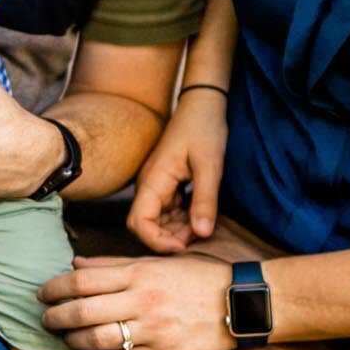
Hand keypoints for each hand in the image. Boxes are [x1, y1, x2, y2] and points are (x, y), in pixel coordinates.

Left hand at [39, 255, 236, 349]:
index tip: (42, 293)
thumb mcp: (157, 262)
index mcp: (140, 273)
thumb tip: (75, 265)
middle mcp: (143, 301)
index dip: (55, 288)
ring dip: (74, 341)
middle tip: (45, 319)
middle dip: (56, 317)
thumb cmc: (197, 278)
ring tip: (67, 338)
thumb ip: (114, 264)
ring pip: (97, 340)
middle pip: (83, 311)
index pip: (83, 281)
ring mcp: (154, 330)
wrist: (241, 303)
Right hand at [127, 89, 227, 252]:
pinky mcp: (168, 184)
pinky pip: (170, 210)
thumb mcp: (209, 166)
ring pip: (160, 220)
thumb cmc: (204, 129)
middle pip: (147, 226)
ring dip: (178, 229)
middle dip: (170, 238)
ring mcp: (158, 185)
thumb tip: (203, 234)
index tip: (184, 245)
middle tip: (199, 234)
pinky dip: (184, 218)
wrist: (203, 104)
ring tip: (204, 224)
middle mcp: (150, 186)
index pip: (139, 223)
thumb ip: (205, 200)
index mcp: (153, 181)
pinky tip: (202, 213)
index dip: (157, 242)